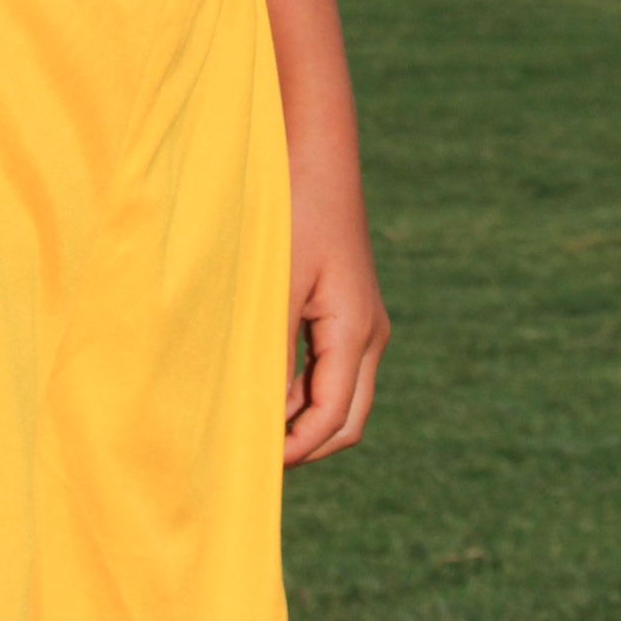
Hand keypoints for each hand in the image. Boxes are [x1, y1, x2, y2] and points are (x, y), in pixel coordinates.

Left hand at [281, 163, 389, 466]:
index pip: (332, 418)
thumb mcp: (276, 283)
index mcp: (355, 332)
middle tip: (253, 455)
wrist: (318, 158)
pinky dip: (304, 391)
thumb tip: (259, 414)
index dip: (294, 448)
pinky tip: (264, 385)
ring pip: (342, 399)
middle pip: (346, 421)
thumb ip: (270, 350)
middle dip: (305, 446)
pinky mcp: (350, 312)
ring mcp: (364, 324)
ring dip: (303, 419)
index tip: (252, 463)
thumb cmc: (293, 213)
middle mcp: (369, 335)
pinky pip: (333, 371)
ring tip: (251, 424)